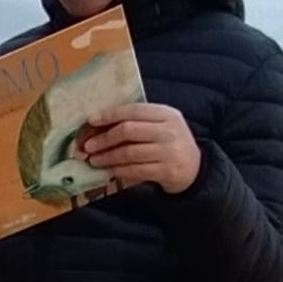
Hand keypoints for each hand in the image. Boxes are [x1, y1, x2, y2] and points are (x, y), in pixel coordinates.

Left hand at [79, 103, 201, 194]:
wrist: (194, 168)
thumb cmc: (169, 144)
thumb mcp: (160, 126)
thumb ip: (137, 122)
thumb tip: (100, 125)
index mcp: (166, 114)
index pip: (133, 110)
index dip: (110, 115)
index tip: (91, 120)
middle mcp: (168, 130)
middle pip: (128, 131)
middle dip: (104, 138)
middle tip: (88, 146)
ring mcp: (169, 151)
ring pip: (129, 153)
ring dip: (107, 157)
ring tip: (94, 160)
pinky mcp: (166, 171)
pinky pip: (136, 170)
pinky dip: (119, 170)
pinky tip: (109, 170)